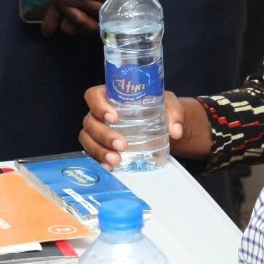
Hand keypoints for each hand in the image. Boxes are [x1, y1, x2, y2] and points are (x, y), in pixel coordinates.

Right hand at [81, 87, 195, 166]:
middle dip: (103, 134)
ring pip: (87, 138)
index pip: (93, 95)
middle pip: (90, 121)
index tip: (113, 117)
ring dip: (100, 150)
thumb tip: (175, 131)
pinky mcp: (100, 146)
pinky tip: (109, 168)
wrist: (160, 127)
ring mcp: (97, 131)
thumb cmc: (158, 108)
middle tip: (122, 145)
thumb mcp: (168, 104)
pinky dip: (98, 160)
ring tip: (116, 160)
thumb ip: (173, 113)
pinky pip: (92, 153)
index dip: (98, 106)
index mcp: (110, 96)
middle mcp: (99, 113)